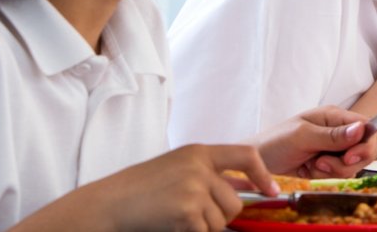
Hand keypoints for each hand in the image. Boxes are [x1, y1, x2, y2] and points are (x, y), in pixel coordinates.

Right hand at [69, 145, 275, 230]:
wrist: (106, 205)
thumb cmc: (138, 191)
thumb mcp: (176, 171)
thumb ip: (208, 176)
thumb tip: (249, 189)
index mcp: (197, 152)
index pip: (246, 155)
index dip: (263, 175)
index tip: (271, 191)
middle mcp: (199, 166)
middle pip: (234, 201)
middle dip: (220, 216)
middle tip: (190, 216)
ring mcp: (194, 187)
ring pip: (221, 220)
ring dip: (203, 227)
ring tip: (175, 219)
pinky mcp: (187, 209)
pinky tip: (171, 225)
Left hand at [249, 105, 375, 178]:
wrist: (257, 163)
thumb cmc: (274, 142)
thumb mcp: (303, 136)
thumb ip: (333, 135)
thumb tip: (360, 129)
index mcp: (334, 117)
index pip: (367, 128)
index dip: (364, 145)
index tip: (349, 157)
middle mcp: (338, 132)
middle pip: (364, 149)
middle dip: (346, 162)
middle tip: (322, 163)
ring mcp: (334, 149)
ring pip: (353, 165)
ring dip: (334, 170)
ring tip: (312, 165)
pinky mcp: (329, 164)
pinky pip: (340, 174)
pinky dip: (326, 176)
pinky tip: (310, 170)